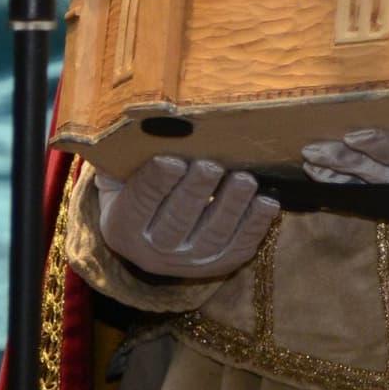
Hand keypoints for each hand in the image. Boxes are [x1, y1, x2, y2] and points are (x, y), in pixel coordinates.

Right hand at [98, 155, 277, 281]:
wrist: (150, 239)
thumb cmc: (138, 193)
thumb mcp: (121, 179)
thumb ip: (127, 157)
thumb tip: (146, 124)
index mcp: (125, 227)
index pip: (140, 203)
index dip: (156, 182)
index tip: (172, 160)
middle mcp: (155, 251)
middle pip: (177, 220)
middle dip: (196, 191)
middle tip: (211, 166)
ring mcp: (190, 262)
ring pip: (213, 236)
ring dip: (231, 206)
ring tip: (245, 180)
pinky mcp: (221, 264)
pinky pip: (241, 246)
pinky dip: (256, 224)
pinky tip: (267, 202)